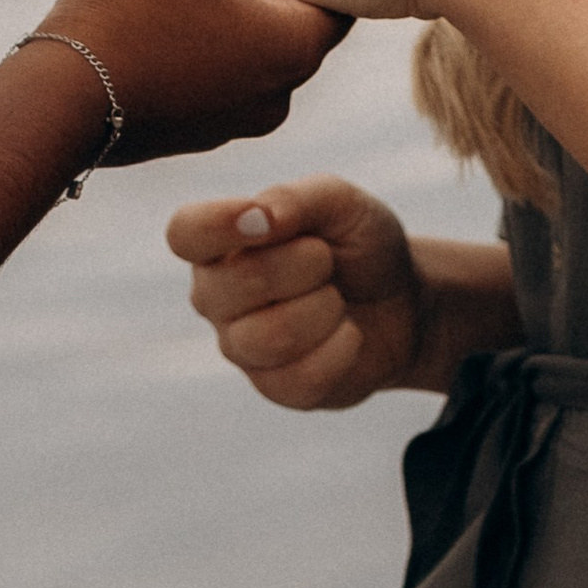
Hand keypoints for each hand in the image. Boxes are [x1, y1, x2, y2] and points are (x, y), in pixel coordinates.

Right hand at [47, 0, 347, 160]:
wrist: (54, 103)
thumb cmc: (127, 15)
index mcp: (291, 48)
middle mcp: (274, 96)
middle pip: (285, 18)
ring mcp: (231, 122)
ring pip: (242, 48)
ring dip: (222, 10)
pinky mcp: (189, 134)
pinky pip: (207, 75)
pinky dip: (193, 42)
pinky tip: (154, 13)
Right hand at [166, 174, 425, 410]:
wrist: (403, 303)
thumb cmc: (359, 244)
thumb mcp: (341, 203)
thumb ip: (296, 198)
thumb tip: (258, 215)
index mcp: (220, 241)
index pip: (184, 233)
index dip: (216, 225)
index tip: (262, 219)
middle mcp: (216, 295)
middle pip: (236, 283)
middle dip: (304, 264)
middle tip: (327, 258)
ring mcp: (241, 347)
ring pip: (270, 337)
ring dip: (325, 309)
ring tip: (337, 299)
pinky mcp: (275, 388)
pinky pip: (301, 378)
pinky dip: (342, 349)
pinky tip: (349, 334)